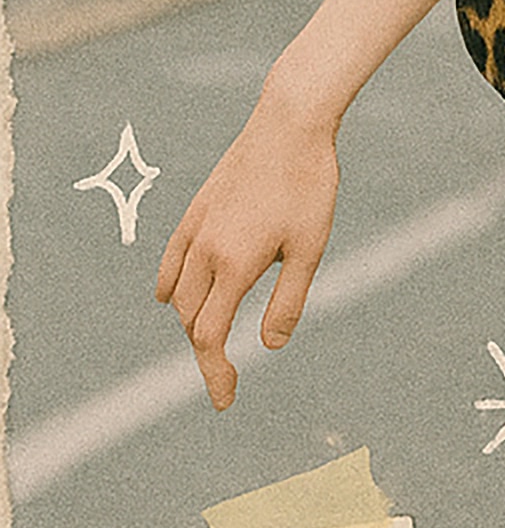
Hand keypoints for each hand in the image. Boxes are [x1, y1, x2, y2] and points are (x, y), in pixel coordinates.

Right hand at [157, 89, 340, 406]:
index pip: (211, 336)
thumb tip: (271, 346)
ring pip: (181, 293)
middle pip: (193, 320)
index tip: (224, 402)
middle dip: (206, 355)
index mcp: (234, 265)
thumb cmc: (308, 187)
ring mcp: (196, 229)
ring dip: (192, 324)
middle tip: (226, 382)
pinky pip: (173, 262)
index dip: (215, 373)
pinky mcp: (196, 211)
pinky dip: (173, 289)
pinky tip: (176, 301)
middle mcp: (206, 251)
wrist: (288, 126)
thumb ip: (289, 300)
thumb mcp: (309, 249)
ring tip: (211, 346)